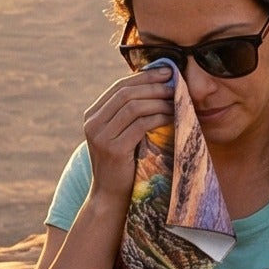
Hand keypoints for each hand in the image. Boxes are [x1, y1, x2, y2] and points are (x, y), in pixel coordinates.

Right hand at [82, 68, 174, 207]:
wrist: (110, 197)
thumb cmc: (123, 164)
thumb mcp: (121, 134)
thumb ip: (129, 114)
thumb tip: (155, 85)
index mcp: (92, 115)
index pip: (118, 87)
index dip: (143, 77)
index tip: (166, 71)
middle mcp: (92, 123)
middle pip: (125, 93)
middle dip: (153, 85)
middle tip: (175, 81)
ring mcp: (100, 136)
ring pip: (133, 106)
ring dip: (158, 100)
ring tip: (177, 98)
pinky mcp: (113, 149)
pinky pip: (141, 124)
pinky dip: (159, 117)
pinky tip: (173, 116)